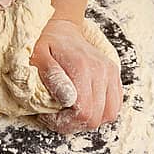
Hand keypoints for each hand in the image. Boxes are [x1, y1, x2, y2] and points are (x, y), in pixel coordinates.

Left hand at [30, 19, 122, 133]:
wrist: (61, 29)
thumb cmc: (45, 43)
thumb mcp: (38, 57)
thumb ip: (52, 77)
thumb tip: (67, 99)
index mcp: (82, 68)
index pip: (83, 113)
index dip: (65, 123)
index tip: (48, 117)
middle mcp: (101, 71)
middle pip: (96, 117)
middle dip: (74, 124)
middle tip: (56, 117)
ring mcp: (110, 73)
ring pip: (109, 114)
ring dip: (89, 120)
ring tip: (69, 113)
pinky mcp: (113, 74)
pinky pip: (115, 104)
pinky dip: (100, 111)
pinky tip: (83, 106)